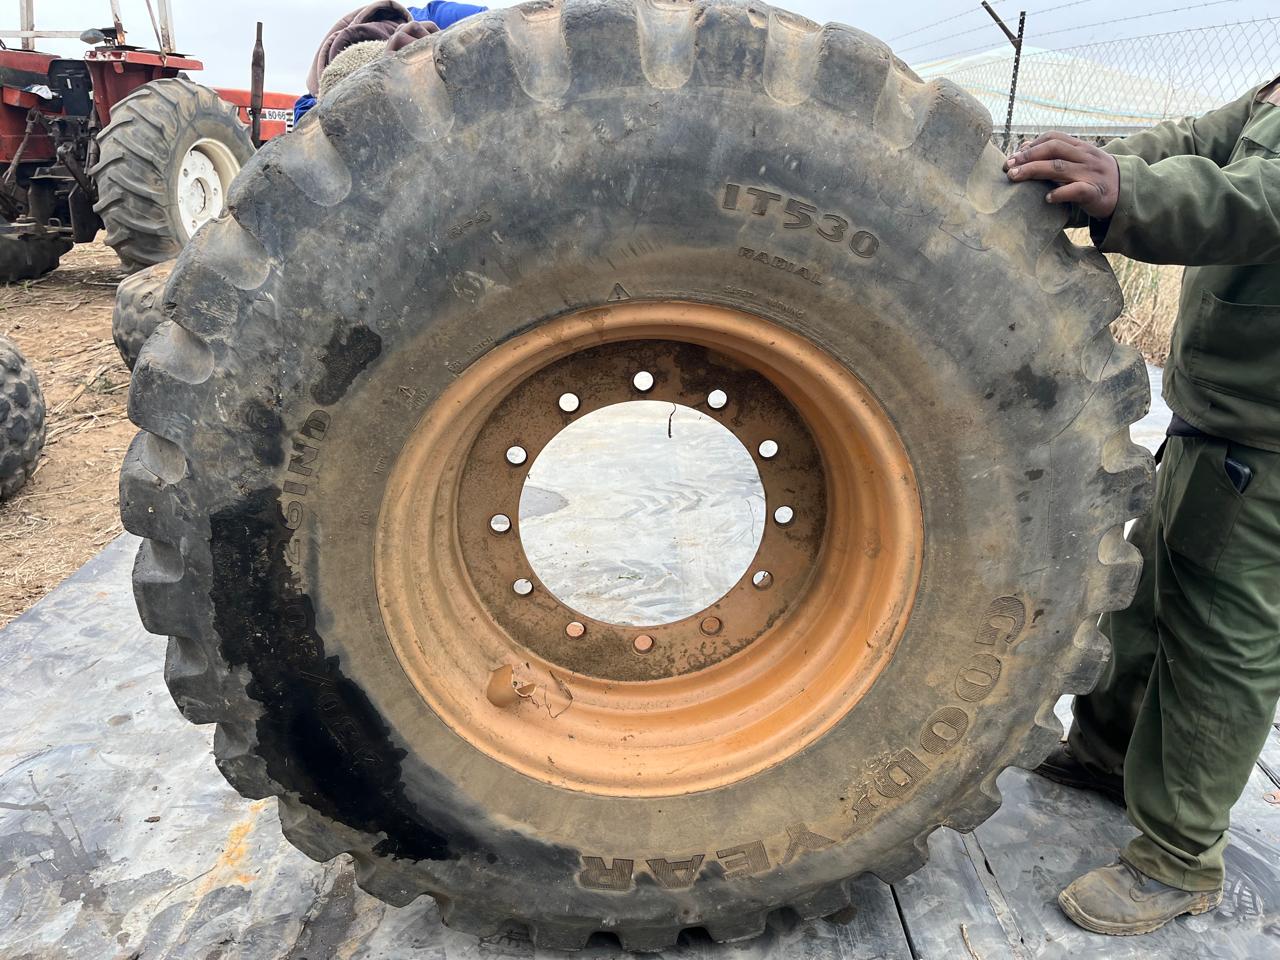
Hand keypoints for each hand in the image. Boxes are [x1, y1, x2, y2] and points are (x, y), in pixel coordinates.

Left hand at [1004, 132, 1119, 218]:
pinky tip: (1047, 198)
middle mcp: (1085, 157)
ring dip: (1034, 171)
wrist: (1127, 191)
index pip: (1053, 138)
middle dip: (1028, 156)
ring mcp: (1091, 173)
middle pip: (1053, 150)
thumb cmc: (1094, 176)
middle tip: (1008, 167)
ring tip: (1015, 177)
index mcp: (1080, 147)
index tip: (1014, 156)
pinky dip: (1060, 193)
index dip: (1032, 145)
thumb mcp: (1078, 160)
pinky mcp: (1095, 192)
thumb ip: (1055, 154)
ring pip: (1059, 168)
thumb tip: (1024, 147)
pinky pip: (1077, 190)